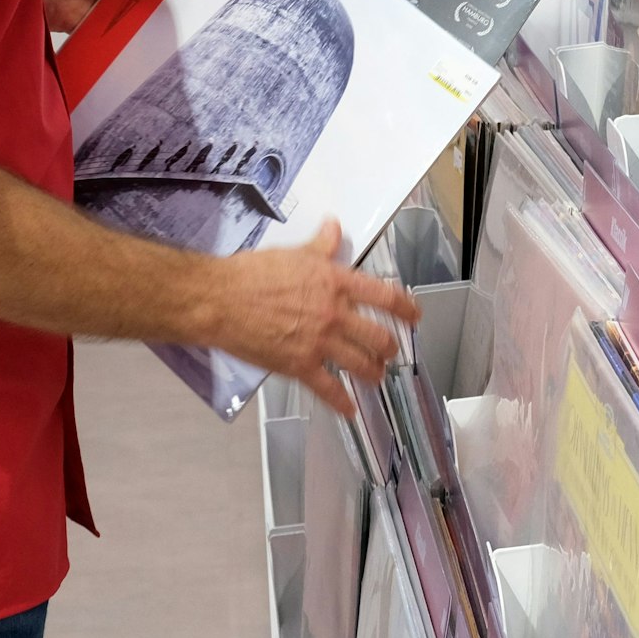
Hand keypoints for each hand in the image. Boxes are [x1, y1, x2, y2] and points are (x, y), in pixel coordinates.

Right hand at [210, 219, 422, 417]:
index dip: (404, 307)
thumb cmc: (255, 272)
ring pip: (360, 362)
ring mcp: (319, 342)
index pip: (382, 294)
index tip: (414, 315)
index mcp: (335, 282)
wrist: (224, 299)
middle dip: (388, 346)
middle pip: (377, 334)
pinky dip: (342, 402)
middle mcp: (334, 313)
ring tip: (377, 374)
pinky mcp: (299, 365)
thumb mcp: (295, 253)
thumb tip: (335, 227)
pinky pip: (328, 389)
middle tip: (390, 351)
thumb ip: (321, 245)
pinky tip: (350, 410)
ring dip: (373, 371)